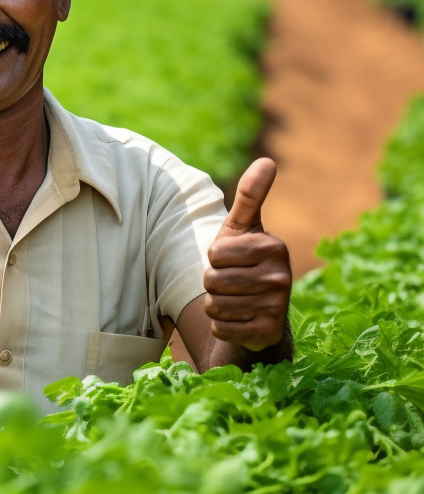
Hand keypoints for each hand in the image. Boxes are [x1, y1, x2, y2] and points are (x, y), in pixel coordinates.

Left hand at [203, 157, 291, 350]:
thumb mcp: (242, 229)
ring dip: (216, 305)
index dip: (215, 259)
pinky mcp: (267, 333)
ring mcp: (277, 307)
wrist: (259, 313)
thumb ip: (250, 196)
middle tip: (231, 284)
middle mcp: (282, 277)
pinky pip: (221, 328)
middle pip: (212, 280)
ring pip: (214, 305)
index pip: (215, 254)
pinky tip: (239, 321)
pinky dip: (222, 326)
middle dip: (212, 284)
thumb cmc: (243, 263)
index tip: (231, 261)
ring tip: (235, 301)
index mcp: (274, 247)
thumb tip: (267, 159)